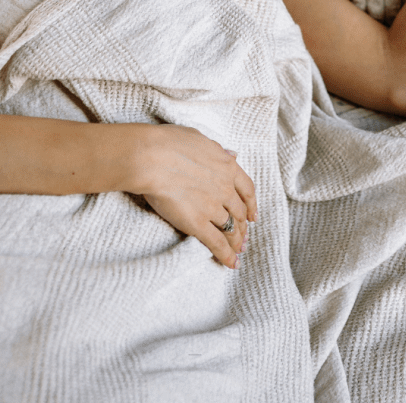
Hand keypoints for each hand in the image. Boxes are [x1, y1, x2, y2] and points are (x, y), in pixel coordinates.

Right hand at [132, 124, 256, 268]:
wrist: (153, 158)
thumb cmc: (170, 143)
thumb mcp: (202, 140)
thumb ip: (218, 151)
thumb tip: (232, 155)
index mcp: (227, 167)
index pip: (247, 189)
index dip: (251, 203)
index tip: (252, 214)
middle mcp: (225, 188)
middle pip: (239, 211)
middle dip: (243, 226)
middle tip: (244, 237)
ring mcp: (213, 207)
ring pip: (231, 228)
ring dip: (236, 242)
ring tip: (239, 251)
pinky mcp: (197, 223)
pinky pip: (217, 243)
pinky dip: (226, 255)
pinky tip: (231, 264)